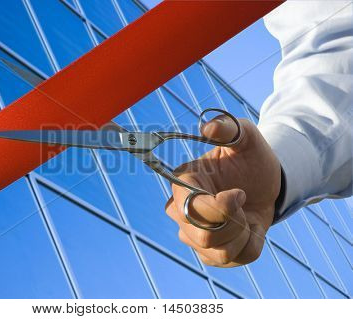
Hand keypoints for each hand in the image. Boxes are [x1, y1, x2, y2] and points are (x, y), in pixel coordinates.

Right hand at [165, 116, 280, 266]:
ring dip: (243, 234)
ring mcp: (194, 235)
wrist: (265, 183)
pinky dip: (250, 245)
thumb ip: (228, 127)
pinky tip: (249, 227)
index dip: (219, 208)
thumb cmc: (250, 157)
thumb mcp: (244, 136)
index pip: (188, 208)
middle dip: (234, 223)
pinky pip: (233, 261)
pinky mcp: (211, 252)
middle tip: (244, 201)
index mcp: (184, 183)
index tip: (240, 193)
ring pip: (217, 253)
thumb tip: (208, 128)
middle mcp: (181, 212)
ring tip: (246, 214)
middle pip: (202, 237)